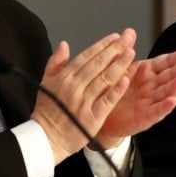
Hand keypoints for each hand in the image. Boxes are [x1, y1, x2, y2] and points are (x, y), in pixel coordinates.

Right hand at [32, 32, 135, 162]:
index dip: (102, 45)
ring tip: (130, 53)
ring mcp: (83, 102)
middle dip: (114, 50)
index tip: (115, 37)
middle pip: (97, 64)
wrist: (45, 139)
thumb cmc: (47, 111)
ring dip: (119, 65)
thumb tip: (64, 44)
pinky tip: (126, 79)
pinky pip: (107, 100)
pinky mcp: (92, 117)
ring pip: (104, 79)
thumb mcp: (46, 83)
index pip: (86, 56)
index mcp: (63, 78)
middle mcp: (73, 87)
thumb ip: (56, 62)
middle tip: (127, 40)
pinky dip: (117, 89)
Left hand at [94, 45, 175, 148]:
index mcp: (147, 72)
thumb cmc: (111, 91)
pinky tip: (173, 100)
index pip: (165, 62)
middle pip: (169, 76)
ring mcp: (150, 102)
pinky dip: (165, 106)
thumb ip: (125, 51)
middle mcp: (152, 86)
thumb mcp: (118, 68)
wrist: (100, 115)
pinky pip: (156, 111)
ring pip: (166, 92)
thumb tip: (129, 31)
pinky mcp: (145, 117)